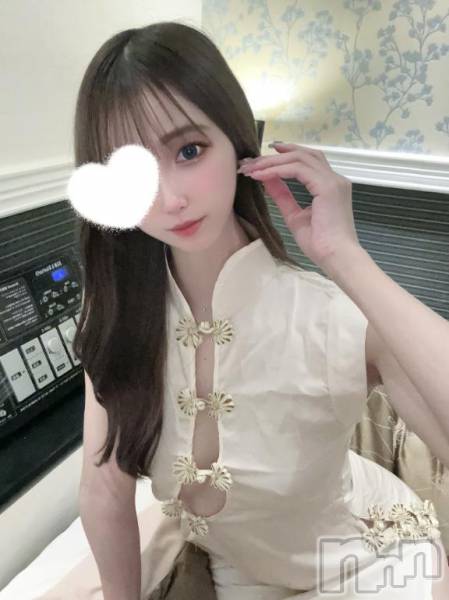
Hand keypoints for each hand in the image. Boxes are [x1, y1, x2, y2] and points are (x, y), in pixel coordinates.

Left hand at [237, 142, 360, 274]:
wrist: (335, 257)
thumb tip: (267, 180)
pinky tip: (261, 175)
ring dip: (273, 161)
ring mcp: (332, 181)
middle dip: (275, 155)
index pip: (307, 161)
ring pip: (299, 158)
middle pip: (303, 154)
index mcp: (329, 186)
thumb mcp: (295, 216)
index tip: (261, 161)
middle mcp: (334, 179)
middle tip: (251, 161)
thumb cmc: (319, 244)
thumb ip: (283, 197)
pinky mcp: (327, 186)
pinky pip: (298, 170)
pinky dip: (277, 170)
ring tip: (252, 167)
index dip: (284, 157)